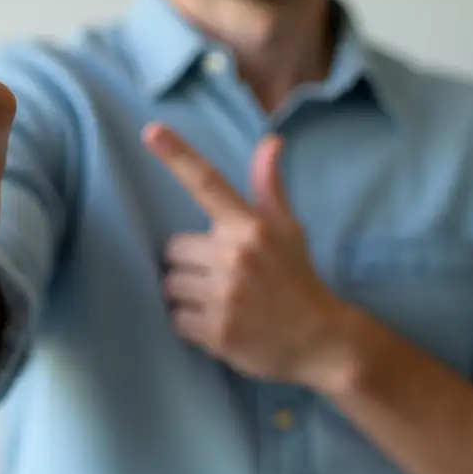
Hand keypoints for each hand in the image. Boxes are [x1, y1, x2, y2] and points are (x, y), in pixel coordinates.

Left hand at [143, 122, 347, 386]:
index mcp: (251, 227)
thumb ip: (269, 187)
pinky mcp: (217, 330)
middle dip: (191, 263)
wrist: (321, 341)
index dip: (178, 156)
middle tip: (221, 277)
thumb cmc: (298, 279)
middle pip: (174, 249)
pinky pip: (176, 318)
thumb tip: (271, 141)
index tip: (151, 132)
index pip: (207, 183)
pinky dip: (190, 324)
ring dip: (188, 295)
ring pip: (171, 284)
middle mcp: (236, 255)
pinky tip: (218, 324)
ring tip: (221, 301)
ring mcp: (226, 294)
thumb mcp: (288, 230)